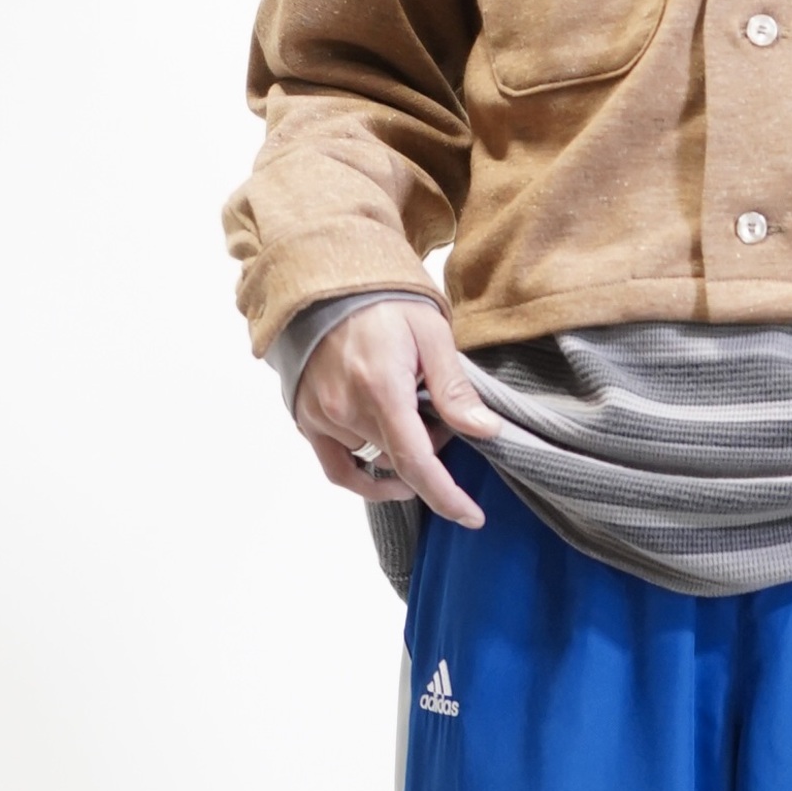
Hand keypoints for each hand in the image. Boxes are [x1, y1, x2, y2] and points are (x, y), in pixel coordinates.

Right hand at [294, 298, 500, 529]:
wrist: (326, 273)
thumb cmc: (382, 298)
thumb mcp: (430, 333)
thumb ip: (454, 388)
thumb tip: (485, 430)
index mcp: (380, 388)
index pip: (416, 463)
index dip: (446, 496)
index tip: (471, 517)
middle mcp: (345, 408)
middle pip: (400, 461)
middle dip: (429, 447)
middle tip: (437, 411)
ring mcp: (321, 416)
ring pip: (374, 461)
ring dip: (398, 450)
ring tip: (407, 410)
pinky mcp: (306, 417)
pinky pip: (337, 468)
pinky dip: (364, 478)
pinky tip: (385, 472)